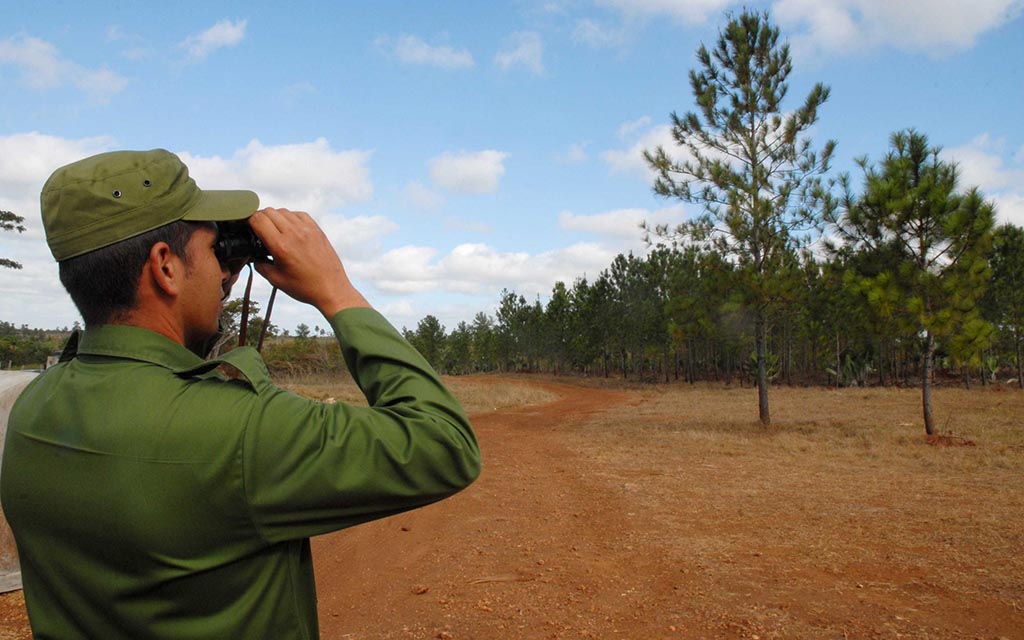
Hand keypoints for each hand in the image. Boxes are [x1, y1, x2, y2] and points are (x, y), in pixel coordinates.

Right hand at [247, 208, 369, 316]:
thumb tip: (254, 255)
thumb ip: (260, 265)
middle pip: (269, 211)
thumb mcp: (276, 280)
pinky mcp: (317, 230)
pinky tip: (290, 229)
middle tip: (259, 230)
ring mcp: (307, 230)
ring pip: (284, 211)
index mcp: (280, 246)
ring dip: (275, 217)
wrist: (332, 289)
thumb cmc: (304, 287)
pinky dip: (291, 218)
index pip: (258, 219)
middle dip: (260, 218)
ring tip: (275, 231)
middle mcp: (293, 234)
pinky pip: (299, 214)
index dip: (248, 221)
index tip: (247, 227)